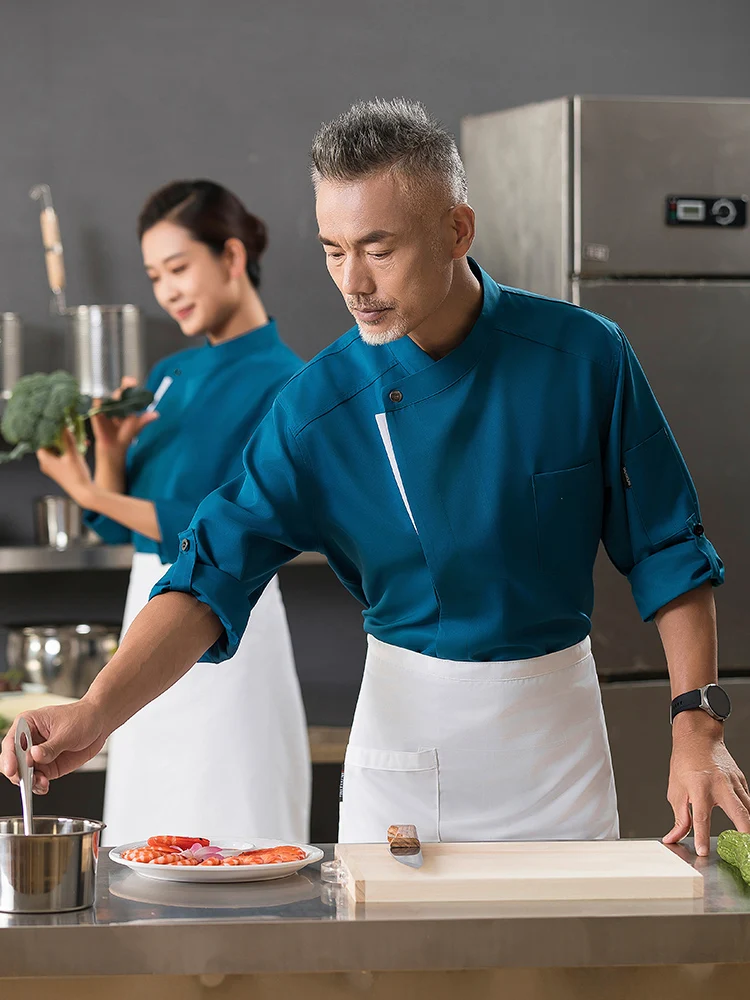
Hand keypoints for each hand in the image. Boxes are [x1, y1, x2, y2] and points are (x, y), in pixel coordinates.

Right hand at [0, 701, 106, 793]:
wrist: (99, 723)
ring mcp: (37, 756)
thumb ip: (51, 747)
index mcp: (28, 724)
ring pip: (23, 773)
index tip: (12, 769)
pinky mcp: (47, 767)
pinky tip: (44, 786)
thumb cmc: (82, 718)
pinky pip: (37, 779)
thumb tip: (34, 756)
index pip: (11, 742)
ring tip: (41, 782)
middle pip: (13, 761)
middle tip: (27, 779)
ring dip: (29, 781)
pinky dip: (38, 785)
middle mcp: (29, 741)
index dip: (9, 757)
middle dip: (18, 772)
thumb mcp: (67, 732)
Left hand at [37, 428, 93, 505]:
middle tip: (71, 432)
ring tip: (80, 441)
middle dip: (62, 438)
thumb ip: (67, 438)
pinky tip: (81, 449)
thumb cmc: (76, 475)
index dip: (49, 433)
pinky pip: (63, 457)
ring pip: (59, 451)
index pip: (41, 441)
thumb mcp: (72, 453)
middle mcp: (47, 465)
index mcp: (45, 460)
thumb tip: (63, 425)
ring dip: (69, 445)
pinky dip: (71, 452)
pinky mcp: (62, 472)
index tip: (58, 427)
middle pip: (51, 446)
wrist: (84, 492)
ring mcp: (54, 469)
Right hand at [91, 377, 157, 456]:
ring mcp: (105, 406)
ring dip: (110, 400)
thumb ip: (145, 418)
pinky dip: (98, 405)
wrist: (115, 444)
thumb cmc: (126, 433)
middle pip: (117, 392)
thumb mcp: (137, 425)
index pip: (127, 387)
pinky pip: (96, 404)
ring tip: (114, 412)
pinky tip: (102, 410)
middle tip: (122, 398)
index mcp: (126, 402)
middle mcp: (115, 401)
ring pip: (106, 396)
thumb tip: (156, 414)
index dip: (129, 382)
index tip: (130, 381)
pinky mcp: (96, 412)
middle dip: (121, 394)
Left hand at [663, 712, 749, 855]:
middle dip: (745, 833)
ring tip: (747, 842)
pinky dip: (748, 813)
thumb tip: (674, 837)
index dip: (702, 836)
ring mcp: (734, 783)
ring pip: (749, 809)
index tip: (703, 851)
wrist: (698, 736)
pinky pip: (748, 801)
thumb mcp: (676, 790)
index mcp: (699, 787)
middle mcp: (720, 785)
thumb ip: (679, 818)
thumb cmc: (684, 762)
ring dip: (749, 825)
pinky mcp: (742, 781)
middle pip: (740, 813)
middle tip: (745, 849)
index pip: (701, 817)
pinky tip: (745, 824)